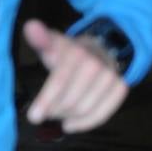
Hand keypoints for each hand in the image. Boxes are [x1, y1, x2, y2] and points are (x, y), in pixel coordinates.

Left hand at [23, 19, 128, 133]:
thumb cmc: (69, 52)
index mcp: (76, 54)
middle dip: (54, 110)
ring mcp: (111, 78)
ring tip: (57, 116)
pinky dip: (84, 123)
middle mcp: (96, 66)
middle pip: (71, 100)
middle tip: (45, 113)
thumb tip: (30, 26)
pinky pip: (102, 115)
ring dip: (67, 117)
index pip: (60, 81)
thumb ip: (40, 38)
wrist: (100, 49)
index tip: (34, 117)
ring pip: (85, 110)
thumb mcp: (52, 43)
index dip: (46, 100)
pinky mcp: (120, 89)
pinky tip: (70, 124)